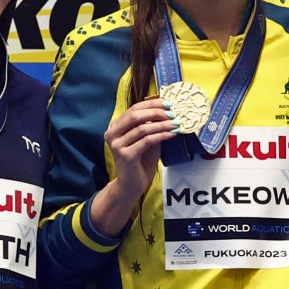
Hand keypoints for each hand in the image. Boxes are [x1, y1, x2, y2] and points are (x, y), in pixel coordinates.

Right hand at [90, 98, 178, 235]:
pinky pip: (147, 140)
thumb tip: (168, 111)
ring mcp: (117, 144)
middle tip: (173, 112)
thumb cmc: (140, 161)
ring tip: (176, 123)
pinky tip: (172, 134)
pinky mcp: (125, 155)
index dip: (152, 104)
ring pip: (142, 128)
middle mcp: (112, 133)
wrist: (131, 185)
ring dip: (162, 124)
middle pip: (135, 115)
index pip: (134, 108)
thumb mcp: (146, 139)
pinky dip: (161, 135)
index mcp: (116, 126)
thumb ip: (152, 126)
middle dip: (157, 112)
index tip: (168, 103)